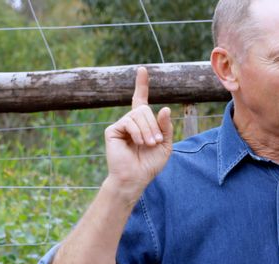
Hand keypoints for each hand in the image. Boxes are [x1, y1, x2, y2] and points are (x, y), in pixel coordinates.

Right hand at [103, 66, 173, 197]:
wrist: (135, 178)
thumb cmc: (149, 164)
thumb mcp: (165, 145)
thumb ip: (166, 127)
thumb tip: (165, 108)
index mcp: (143, 124)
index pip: (141, 99)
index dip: (141, 85)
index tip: (142, 70)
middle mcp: (130, 121)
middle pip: (144, 109)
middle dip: (154, 125)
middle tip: (155, 141)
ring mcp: (121, 125)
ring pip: (138, 114)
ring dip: (148, 130)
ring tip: (148, 144)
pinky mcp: (112, 130)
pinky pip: (128, 121)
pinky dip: (137, 132)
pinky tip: (138, 143)